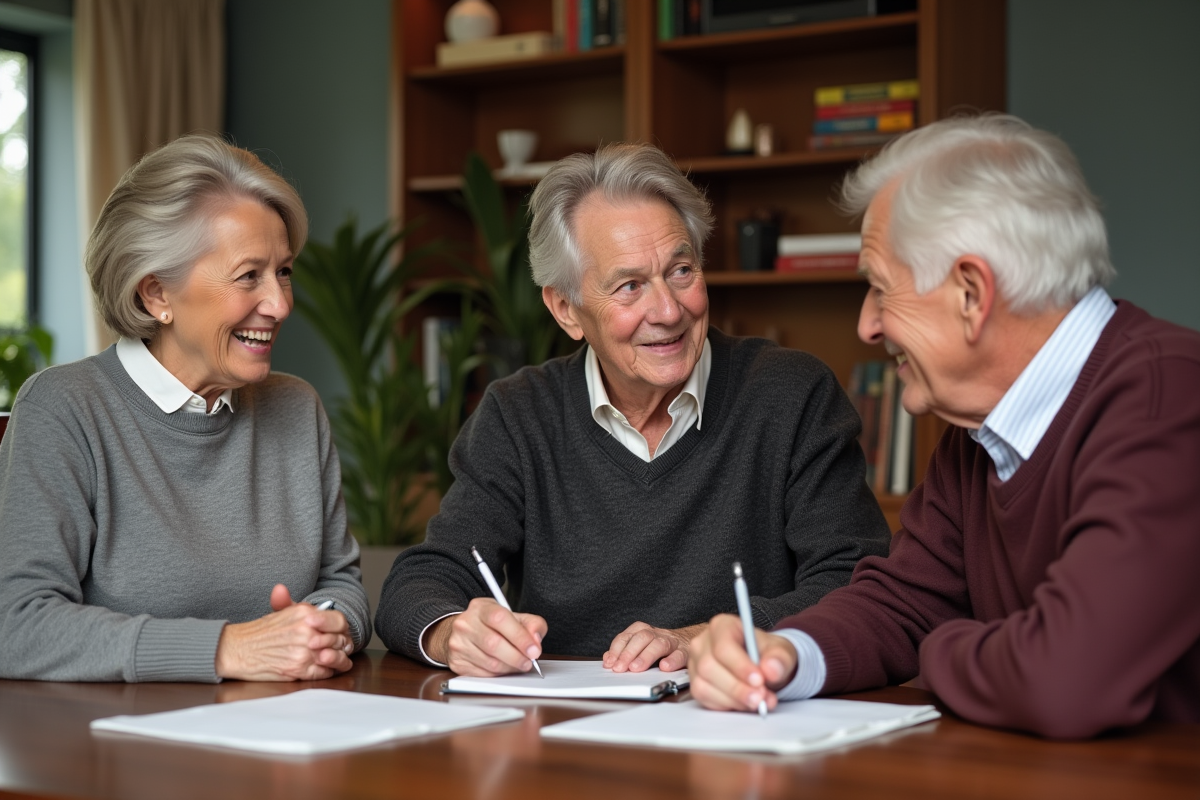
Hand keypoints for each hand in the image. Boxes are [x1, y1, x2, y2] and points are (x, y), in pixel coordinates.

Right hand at [215, 584, 353, 680]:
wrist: (237, 649)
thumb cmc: (259, 632)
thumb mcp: (282, 611)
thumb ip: (305, 610)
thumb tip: (325, 609)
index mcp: (305, 614)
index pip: (339, 621)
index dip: (341, 630)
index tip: (340, 634)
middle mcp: (307, 631)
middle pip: (339, 640)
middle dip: (340, 646)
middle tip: (340, 649)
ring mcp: (303, 651)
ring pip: (333, 657)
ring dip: (337, 660)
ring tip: (336, 660)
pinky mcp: (298, 668)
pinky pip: (323, 672)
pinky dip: (326, 672)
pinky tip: (322, 669)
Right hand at [425, 597, 546, 676]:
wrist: (463, 632)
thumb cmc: (490, 624)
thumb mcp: (512, 616)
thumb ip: (531, 624)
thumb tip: (536, 640)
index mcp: (481, 608)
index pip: (500, 619)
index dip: (520, 636)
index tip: (534, 650)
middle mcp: (466, 624)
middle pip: (493, 644)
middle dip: (517, 657)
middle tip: (529, 661)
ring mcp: (458, 644)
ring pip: (490, 663)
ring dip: (510, 667)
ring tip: (518, 664)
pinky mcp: (457, 662)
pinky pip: (483, 674)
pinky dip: (499, 674)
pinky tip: (504, 668)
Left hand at [603, 621, 704, 672]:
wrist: (690, 641)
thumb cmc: (661, 648)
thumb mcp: (641, 647)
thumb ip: (625, 651)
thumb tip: (608, 659)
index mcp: (644, 631)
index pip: (627, 636)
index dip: (617, 649)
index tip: (610, 663)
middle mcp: (658, 634)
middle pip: (642, 638)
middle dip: (629, 653)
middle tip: (620, 668)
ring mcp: (672, 642)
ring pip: (659, 644)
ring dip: (646, 656)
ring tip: (636, 668)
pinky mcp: (686, 652)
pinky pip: (680, 654)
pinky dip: (672, 660)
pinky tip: (664, 667)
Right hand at [689, 614, 798, 711]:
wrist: (762, 668)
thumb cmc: (766, 654)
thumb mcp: (781, 651)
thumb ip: (780, 658)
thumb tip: (771, 669)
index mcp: (722, 626)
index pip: (723, 646)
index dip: (740, 666)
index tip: (759, 680)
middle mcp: (703, 643)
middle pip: (709, 667)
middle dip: (737, 687)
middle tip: (761, 698)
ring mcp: (696, 664)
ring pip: (704, 685)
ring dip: (733, 699)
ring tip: (758, 702)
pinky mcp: (695, 683)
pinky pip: (704, 698)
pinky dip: (726, 705)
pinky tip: (743, 704)